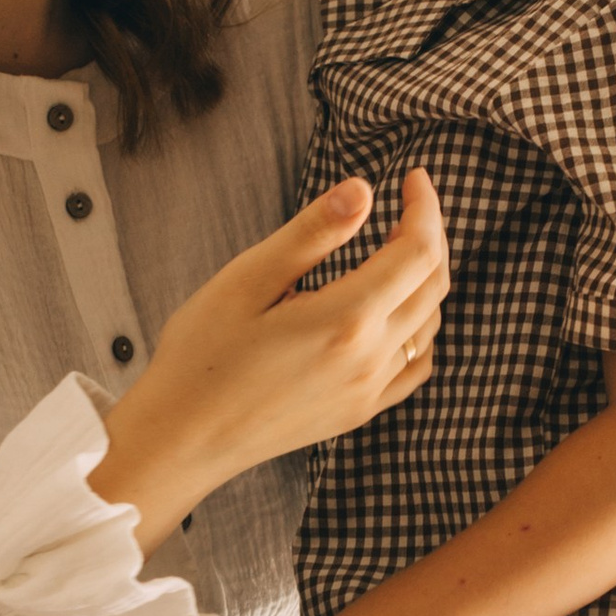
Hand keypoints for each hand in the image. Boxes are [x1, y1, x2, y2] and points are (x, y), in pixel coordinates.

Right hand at [91, 170, 446, 549]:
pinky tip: (397, 312)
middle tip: (407, 204)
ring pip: (429, 324)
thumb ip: (312, 233)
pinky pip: (416, 366)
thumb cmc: (203, 356)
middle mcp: (369, 359)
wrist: (183, 439)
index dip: (425, 207)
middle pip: (432, 285)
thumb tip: (363, 190)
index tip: (414, 177)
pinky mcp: (359, 411)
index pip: (417, 252)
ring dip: (425, 279)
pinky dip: (422, 329)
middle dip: (429, 235)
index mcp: (345, 319)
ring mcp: (369, 391)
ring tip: (397, 248)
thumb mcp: (248, 280)